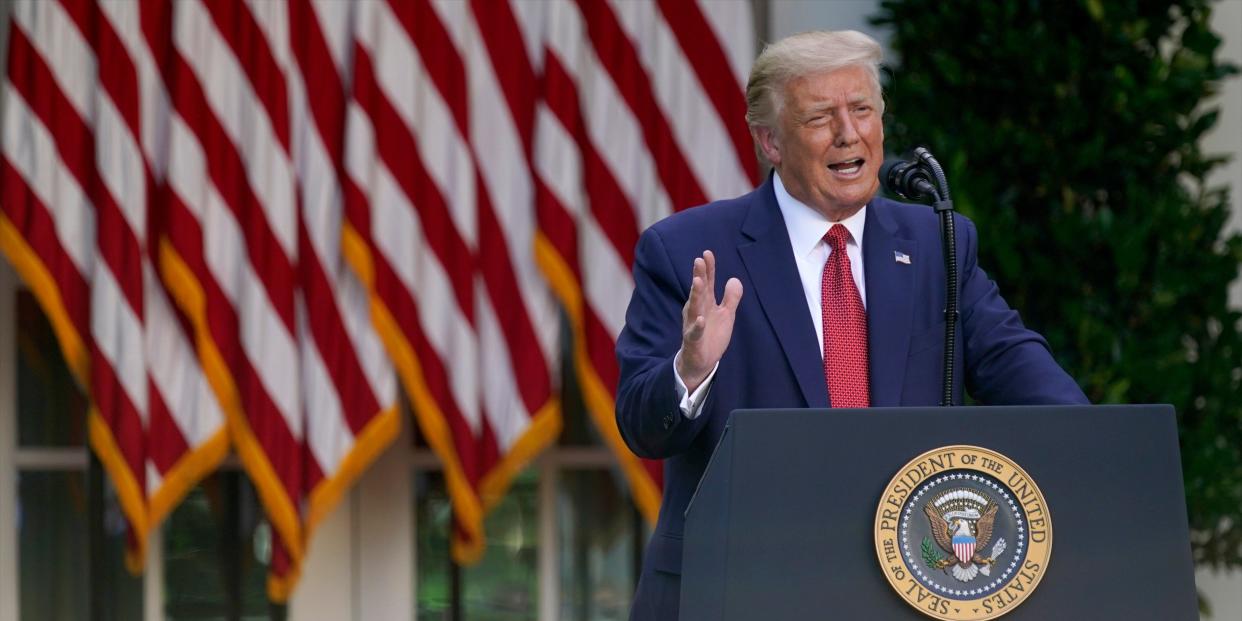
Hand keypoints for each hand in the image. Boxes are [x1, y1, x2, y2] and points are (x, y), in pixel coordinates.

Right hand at [677, 250, 742, 393]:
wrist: (701, 361)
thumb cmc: (712, 335)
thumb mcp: (726, 315)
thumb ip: (731, 298)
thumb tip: (734, 279)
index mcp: (705, 303)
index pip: (706, 282)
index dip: (708, 269)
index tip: (707, 253)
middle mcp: (697, 310)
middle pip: (699, 291)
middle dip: (699, 276)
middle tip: (699, 261)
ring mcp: (693, 324)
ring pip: (694, 308)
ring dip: (695, 295)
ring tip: (698, 282)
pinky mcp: (693, 340)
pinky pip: (694, 332)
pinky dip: (696, 326)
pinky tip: (700, 319)